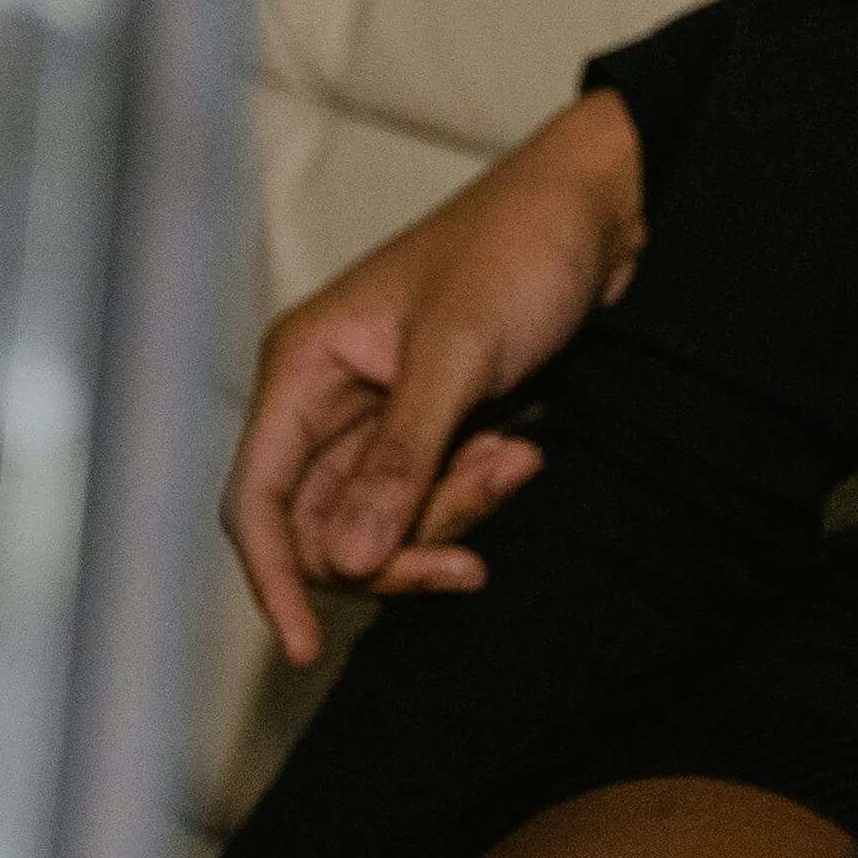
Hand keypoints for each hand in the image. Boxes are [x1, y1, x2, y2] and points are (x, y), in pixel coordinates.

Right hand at [221, 91, 648, 661]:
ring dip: (453, 513)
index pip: (256, 502)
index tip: (307, 649)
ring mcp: (380, 417)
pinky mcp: (435, 427)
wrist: (601, 207)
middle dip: (398, 546)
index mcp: (304, 366)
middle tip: (477, 543)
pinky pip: (434, 499)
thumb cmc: (521, 249)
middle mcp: (327, 398)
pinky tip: (524, 451)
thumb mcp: (461, 354)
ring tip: (518, 459)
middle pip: (324, 530)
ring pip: (384, 524)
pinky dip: (477, 492)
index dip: (273, 581)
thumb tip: (342, 563)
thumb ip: (402, 461)